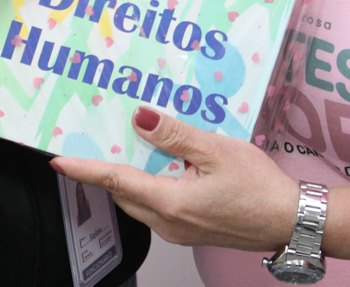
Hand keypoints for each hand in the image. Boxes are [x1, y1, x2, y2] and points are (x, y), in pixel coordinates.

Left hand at [53, 106, 300, 250]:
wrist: (290, 221)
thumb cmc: (260, 188)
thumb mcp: (217, 150)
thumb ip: (175, 135)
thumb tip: (141, 118)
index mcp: (170, 203)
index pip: (116, 181)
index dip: (85, 169)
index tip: (59, 159)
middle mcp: (167, 223)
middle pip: (123, 194)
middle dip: (106, 171)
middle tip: (94, 143)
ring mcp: (178, 231)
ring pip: (139, 202)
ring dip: (130, 179)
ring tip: (131, 147)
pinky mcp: (189, 231)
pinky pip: (157, 207)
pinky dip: (150, 187)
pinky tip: (165, 166)